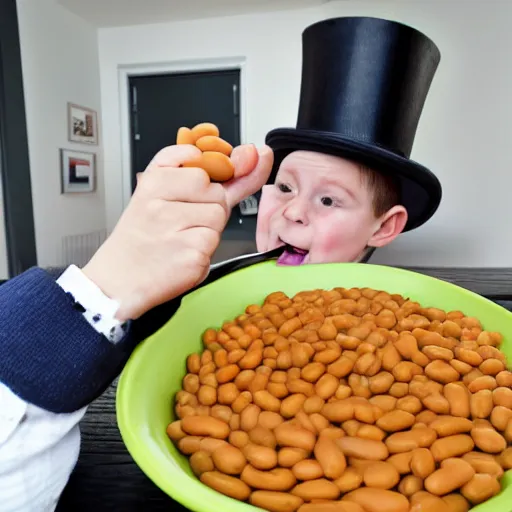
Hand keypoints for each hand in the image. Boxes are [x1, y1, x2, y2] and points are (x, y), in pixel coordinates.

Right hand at [82, 143, 272, 320]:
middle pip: (217, 195)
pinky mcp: (191, 255)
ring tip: (179, 240)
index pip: (204, 170)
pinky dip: (203, 253)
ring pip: (219, 218)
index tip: (183, 202)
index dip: (203, 189)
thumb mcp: (163, 193)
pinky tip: (180, 256)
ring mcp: (176, 229)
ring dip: (207, 231)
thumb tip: (250, 154)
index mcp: (154, 180)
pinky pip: (215, 243)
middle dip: (207, 210)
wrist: (119, 280)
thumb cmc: (143, 236)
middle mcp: (162, 202)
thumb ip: (210, 173)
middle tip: (178, 226)